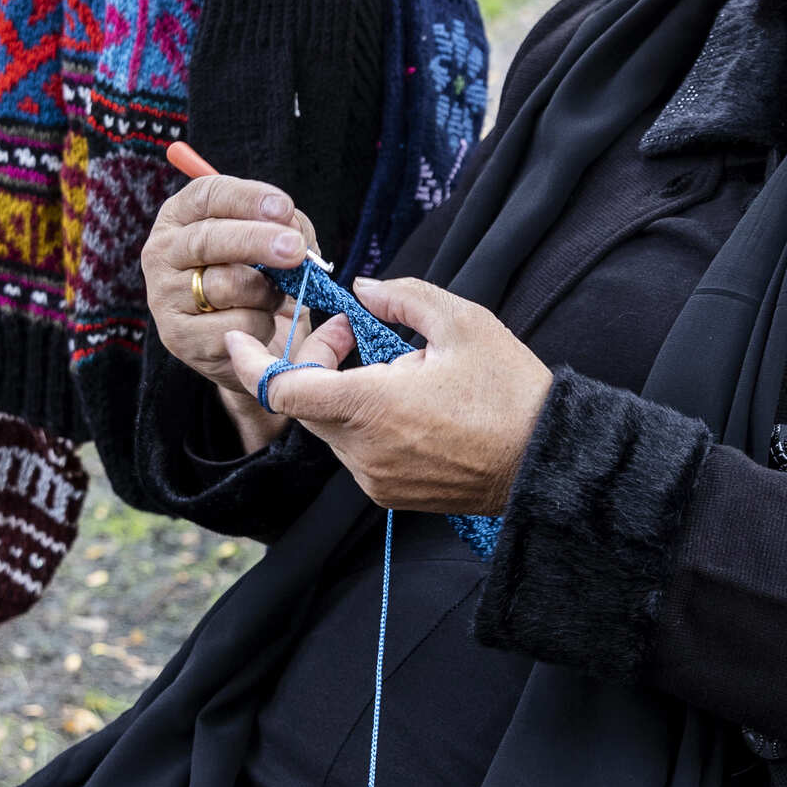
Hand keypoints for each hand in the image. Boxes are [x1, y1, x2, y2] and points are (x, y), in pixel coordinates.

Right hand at [142, 173, 320, 453]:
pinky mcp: (178, 337)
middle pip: (208, 239)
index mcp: (181, 217)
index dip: (247, 198)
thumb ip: (286, 226)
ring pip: (225, 285)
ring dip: (266, 292)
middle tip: (296, 249)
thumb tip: (292, 226)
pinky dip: (261, 325)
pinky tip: (259, 323)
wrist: (252, 343)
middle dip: (258, 241)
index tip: (284, 207)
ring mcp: (164, 296)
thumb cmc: (261, 279)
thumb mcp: (275, 243)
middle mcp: (162, 252)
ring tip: (274, 297)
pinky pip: (235, 326)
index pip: (207, 195)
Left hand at [222, 277, 551, 514]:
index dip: (253, 362)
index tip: (238, 338)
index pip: (285, 390)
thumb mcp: (463, 323)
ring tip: (396, 367)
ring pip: (330, 427)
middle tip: (355, 331)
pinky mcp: (389, 494)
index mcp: (373, 407)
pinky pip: (355, 450)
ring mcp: (374, 479)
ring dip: (343, 391)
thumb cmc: (510, 391)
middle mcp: (363, 451)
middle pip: (306, 404)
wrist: (548, 461)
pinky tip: (407, 402)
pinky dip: (363, 420)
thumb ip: (404, 298)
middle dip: (316, 361)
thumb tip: (363, 292)